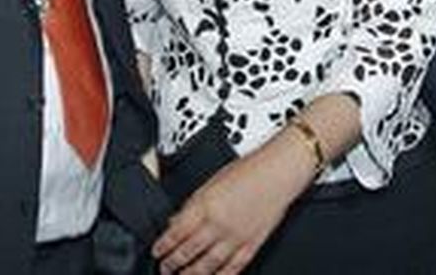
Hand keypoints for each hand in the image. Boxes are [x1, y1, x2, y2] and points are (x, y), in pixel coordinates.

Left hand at [153, 134, 310, 274]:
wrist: (279, 172)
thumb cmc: (249, 170)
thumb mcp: (212, 181)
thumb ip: (192, 204)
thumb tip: (176, 220)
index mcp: (206, 205)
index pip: (177, 232)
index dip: (163, 245)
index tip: (157, 251)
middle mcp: (219, 224)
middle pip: (188, 252)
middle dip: (172, 263)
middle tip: (165, 268)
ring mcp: (236, 237)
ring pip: (208, 265)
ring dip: (192, 274)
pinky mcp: (252, 245)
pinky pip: (233, 268)